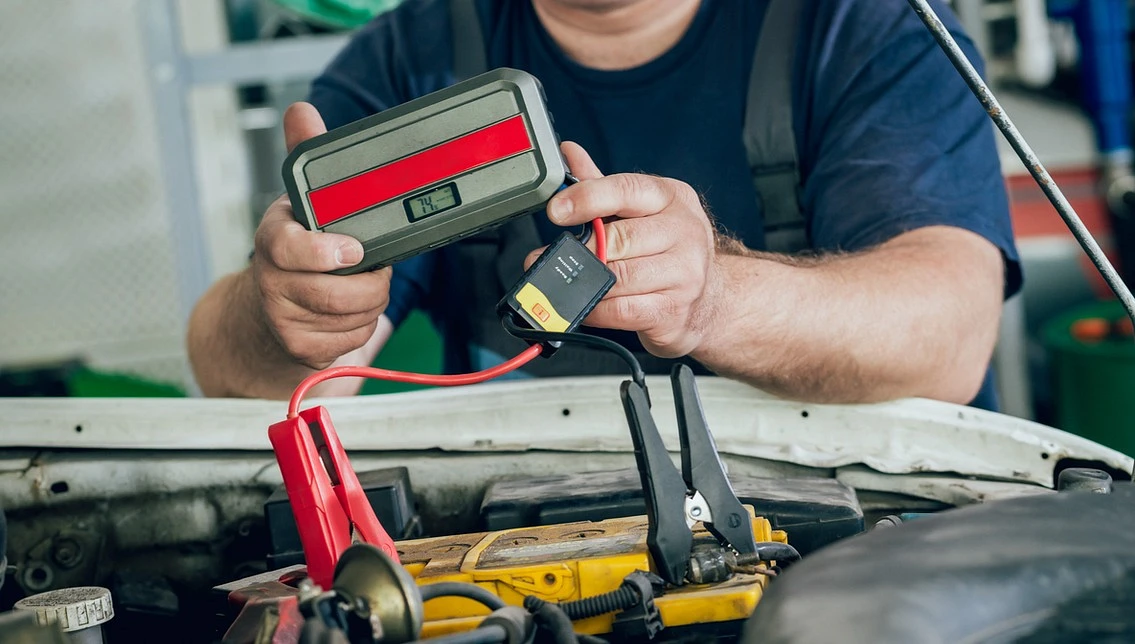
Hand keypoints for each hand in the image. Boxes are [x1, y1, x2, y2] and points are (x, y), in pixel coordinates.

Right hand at [251, 103, 391, 368]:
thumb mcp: (299, 201)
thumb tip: (301, 111)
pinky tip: (348, 312)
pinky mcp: (299, 350)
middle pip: (338, 292)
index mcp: (273, 238)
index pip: (290, 249)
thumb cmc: (295, 250)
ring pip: (353, 316)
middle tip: (370, 265)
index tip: (353, 250)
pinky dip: (361, 326)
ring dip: (370, 302)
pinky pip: (351, 340)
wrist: (262, 312)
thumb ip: (306, 154)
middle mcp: (271, 281)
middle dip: (371, 280)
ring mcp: (282, 319)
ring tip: (360, 285)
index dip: (325, 252)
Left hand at [528, 142, 721, 357]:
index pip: (627, 190)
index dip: (587, 198)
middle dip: (581, 250)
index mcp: (672, 197)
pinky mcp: (674, 311)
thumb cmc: (669, 248)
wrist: (712, 297)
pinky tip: (585, 304)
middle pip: (619, 239)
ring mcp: (684, 274)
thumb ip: (603, 184)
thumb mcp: (643, 209)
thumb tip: (569, 152)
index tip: (556, 209)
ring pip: (618, 277)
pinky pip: (622, 310)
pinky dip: (595, 309)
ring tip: (563, 282)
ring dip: (584, 282)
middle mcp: (684, 232)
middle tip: (553, 256)